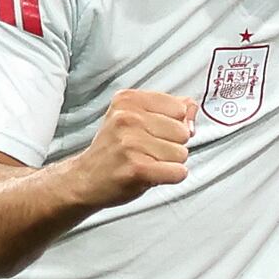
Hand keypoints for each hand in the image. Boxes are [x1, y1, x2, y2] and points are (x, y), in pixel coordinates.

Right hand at [64, 84, 193, 211]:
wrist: (85, 178)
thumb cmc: (115, 149)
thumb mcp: (137, 118)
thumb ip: (170, 109)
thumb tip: (194, 108)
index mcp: (128, 100)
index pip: (180, 108)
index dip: (173, 125)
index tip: (151, 132)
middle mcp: (127, 117)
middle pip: (183, 132)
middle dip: (171, 145)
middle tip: (145, 151)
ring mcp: (131, 143)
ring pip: (182, 153)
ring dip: (168, 163)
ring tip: (144, 162)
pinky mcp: (137, 167)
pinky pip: (178, 172)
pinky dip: (170, 177)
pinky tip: (149, 175)